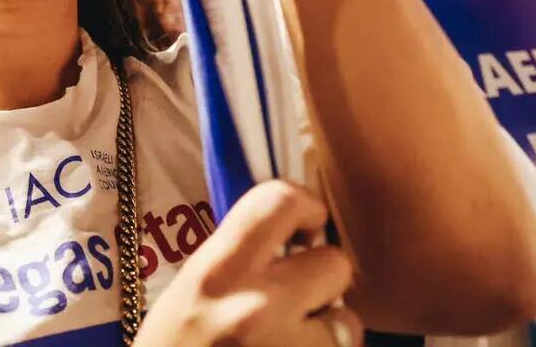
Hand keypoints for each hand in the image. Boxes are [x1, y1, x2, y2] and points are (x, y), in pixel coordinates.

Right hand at [135, 180, 361, 346]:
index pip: (277, 201)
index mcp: (217, 273)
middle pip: (335, 264)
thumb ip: (237, 262)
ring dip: (329, 334)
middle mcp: (256, 308)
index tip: (303, 227)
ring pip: (348, 323)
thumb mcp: (187, 296)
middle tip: (300, 301)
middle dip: (324, 282)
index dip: (304, 206)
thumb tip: (292, 235)